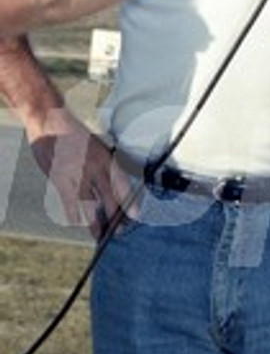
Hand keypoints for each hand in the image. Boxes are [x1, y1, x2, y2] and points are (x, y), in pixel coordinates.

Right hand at [28, 109, 131, 238]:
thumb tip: (110, 182)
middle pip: (109, 197)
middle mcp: (94, 166)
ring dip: (95, 221)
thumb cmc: (71, 133)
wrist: (49, 119)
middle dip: (115, 216)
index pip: (122, 183)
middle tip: (119, 231)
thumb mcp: (94, 145)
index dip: (129, 201)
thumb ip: (101, 163)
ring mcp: (77, 172)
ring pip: (90, 203)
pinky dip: (74, 212)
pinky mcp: (60, 177)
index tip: (135, 216)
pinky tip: (78, 222)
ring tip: (100, 234)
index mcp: (105, 157)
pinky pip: (70, 200)